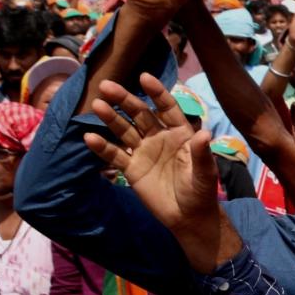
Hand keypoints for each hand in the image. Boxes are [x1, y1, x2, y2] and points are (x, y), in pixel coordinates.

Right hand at [83, 73, 233, 272]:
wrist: (188, 217)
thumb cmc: (201, 192)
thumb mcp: (205, 173)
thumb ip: (201, 153)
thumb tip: (204, 133)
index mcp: (180, 133)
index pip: (167, 108)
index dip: (157, 93)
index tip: (143, 77)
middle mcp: (159, 137)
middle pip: (140, 114)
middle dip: (125, 100)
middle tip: (107, 86)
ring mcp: (143, 151)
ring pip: (124, 130)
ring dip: (111, 118)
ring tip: (97, 106)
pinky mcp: (131, 168)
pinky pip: (115, 155)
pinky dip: (102, 147)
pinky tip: (90, 137)